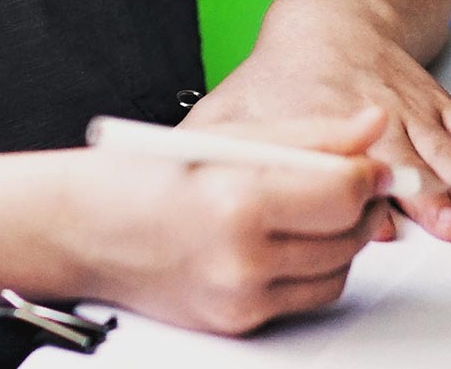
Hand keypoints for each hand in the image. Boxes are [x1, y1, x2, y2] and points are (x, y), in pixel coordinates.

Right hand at [62, 107, 390, 335]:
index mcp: (236, 201)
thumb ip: (305, 134)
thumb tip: (369, 127)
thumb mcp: (220, 136)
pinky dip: (310, 268)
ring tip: (314, 205)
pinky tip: (286, 238)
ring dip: (340, 239)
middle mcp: (243, 259)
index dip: (365, 171)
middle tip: (352, 178)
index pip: (340, 191)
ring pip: (336, 272)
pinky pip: (305, 297)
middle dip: (359, 204)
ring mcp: (243, 298)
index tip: (370, 158)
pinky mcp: (241, 323)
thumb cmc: (137, 175)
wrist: (81, 230)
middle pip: (346, 235)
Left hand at [186, 0, 450, 242]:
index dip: (361, 189)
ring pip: (443, 148)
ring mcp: (409, 106)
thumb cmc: (284, 69)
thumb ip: (213, 143)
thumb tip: (174, 181)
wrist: (333, 12)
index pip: (342, 155)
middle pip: (404, 157)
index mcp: (320, 112)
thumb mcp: (237, 101)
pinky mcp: (436, 102)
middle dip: (430, 194)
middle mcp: (371, 109)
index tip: (378, 222)